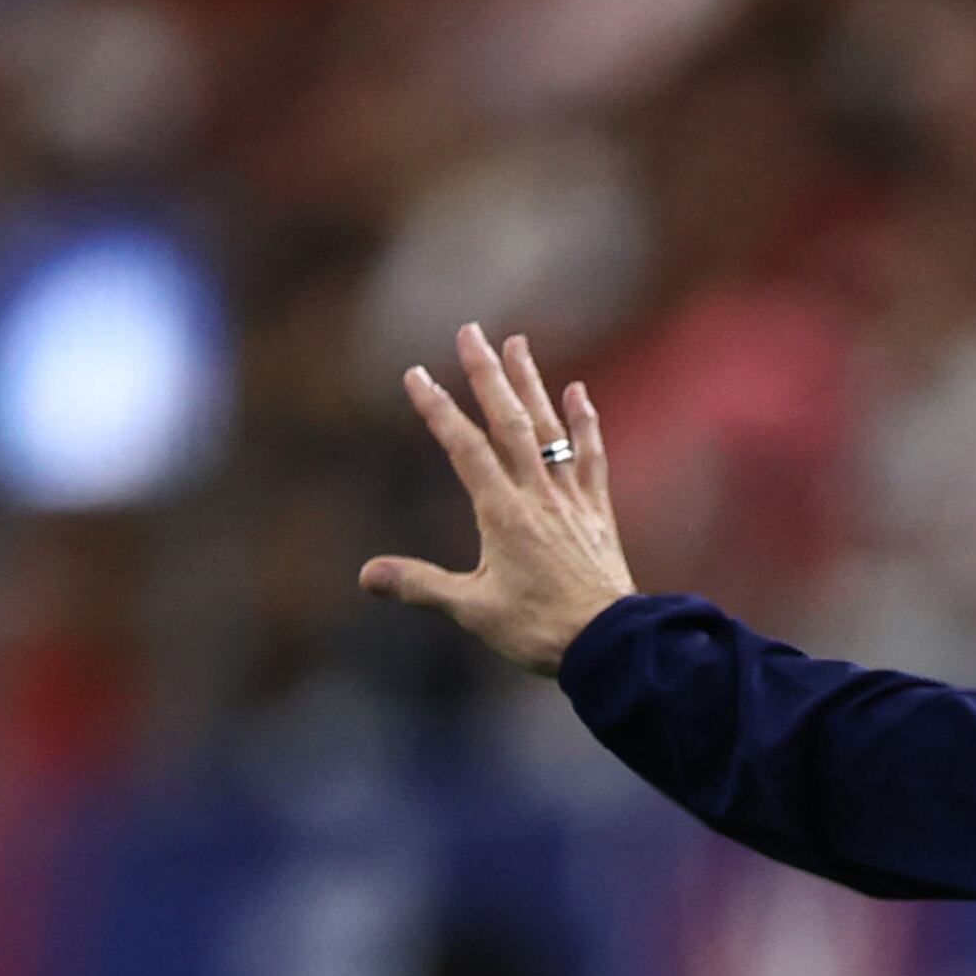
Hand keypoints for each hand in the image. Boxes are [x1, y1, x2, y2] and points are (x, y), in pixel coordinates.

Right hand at [359, 322, 636, 673]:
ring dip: (532, 383)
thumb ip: (419, 586)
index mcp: (502, 512)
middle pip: (508, 421)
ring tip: (517, 343)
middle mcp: (537, 494)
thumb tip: (366, 575)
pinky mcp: (597, 511)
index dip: (438, 408)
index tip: (416, 374)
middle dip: (486, 374)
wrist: (609, 643)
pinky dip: (585, 422)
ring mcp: (570, 498)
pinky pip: (592, 456)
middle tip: (471, 331)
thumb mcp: (472, 610)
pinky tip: (579, 393)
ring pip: (549, 429)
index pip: (463, 447)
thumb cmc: (538, 629)